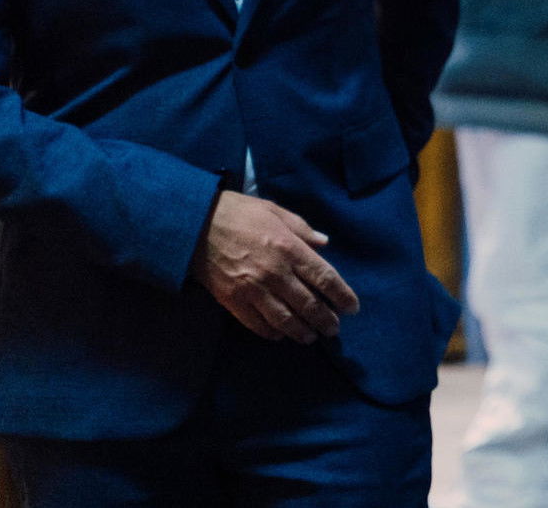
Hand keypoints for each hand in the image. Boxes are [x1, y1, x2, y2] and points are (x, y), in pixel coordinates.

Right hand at [191, 192, 359, 343]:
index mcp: (290, 248)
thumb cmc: (239, 213)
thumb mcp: (275, 211)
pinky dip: (272, 333)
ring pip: (285, 320)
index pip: (325, 278)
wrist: (195, 224)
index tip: (352, 308)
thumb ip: (303, 229)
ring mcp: (253, 289)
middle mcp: (275, 273)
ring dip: (302, 331)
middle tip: (334, 329)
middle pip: (309, 304)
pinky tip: (281, 335)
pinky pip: (257, 324)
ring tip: (311, 337)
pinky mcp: (232, 300)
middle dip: (326, 320)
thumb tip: (324, 244)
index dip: (342, 296)